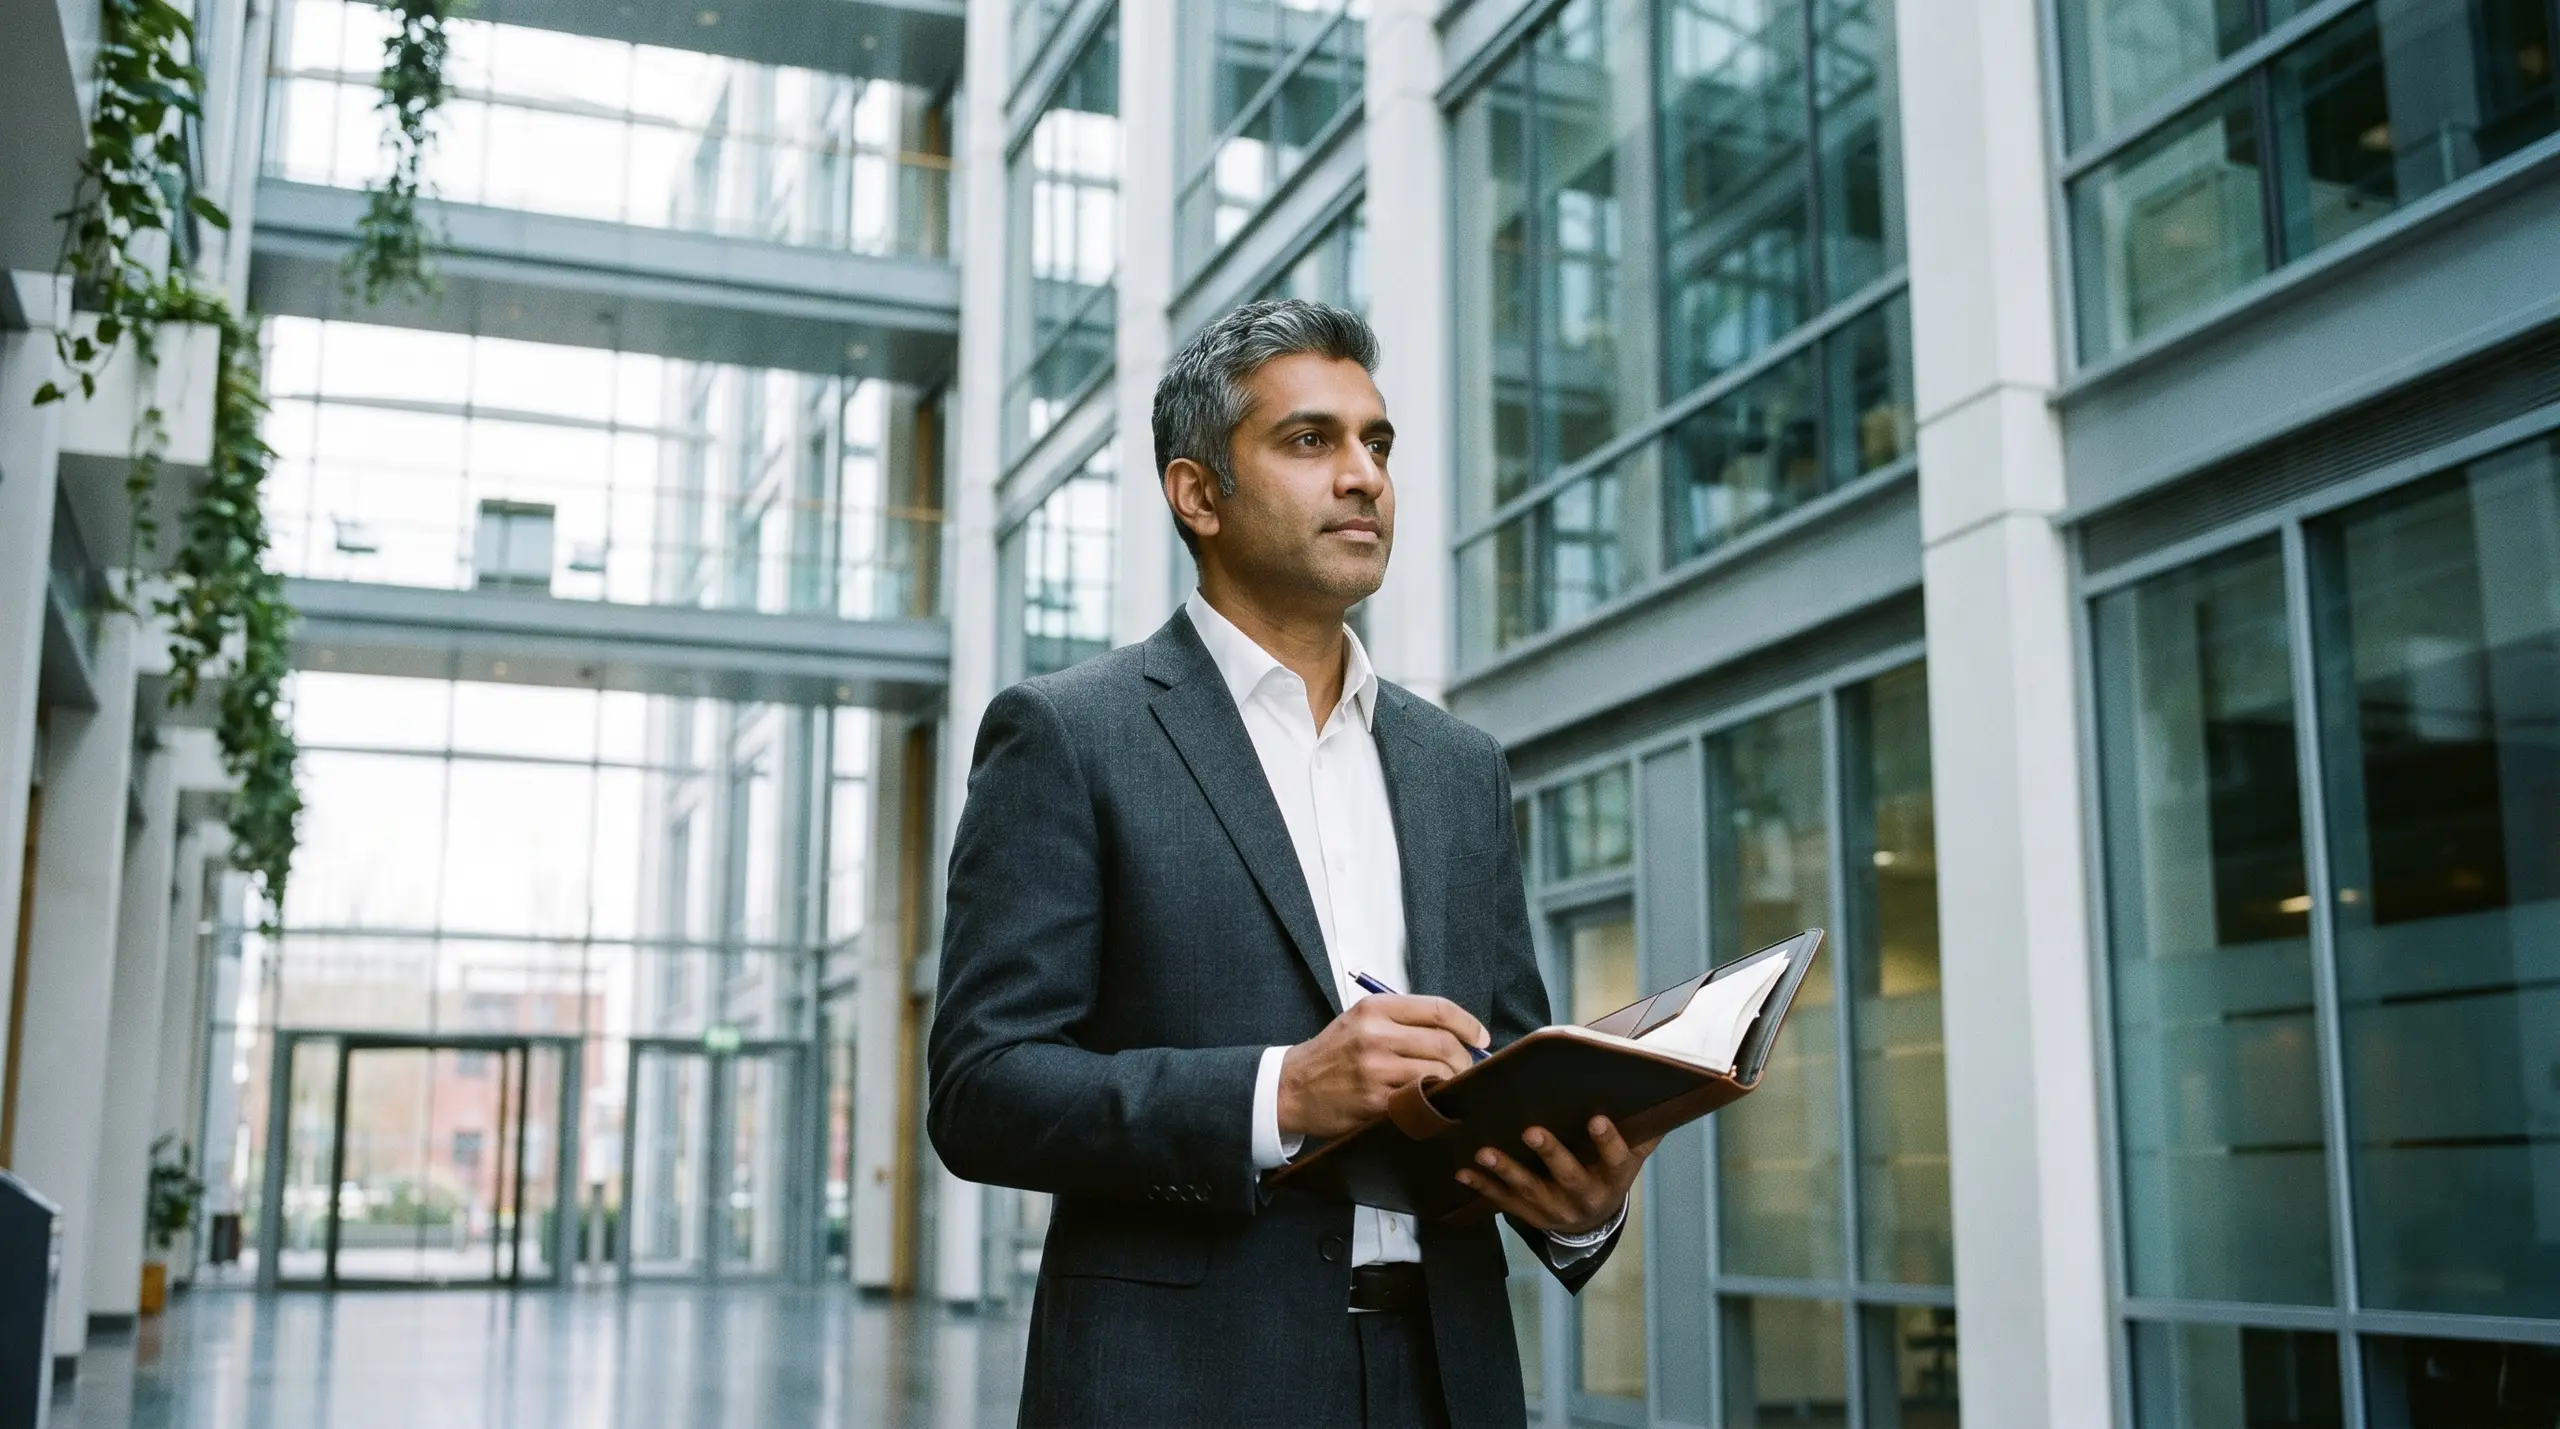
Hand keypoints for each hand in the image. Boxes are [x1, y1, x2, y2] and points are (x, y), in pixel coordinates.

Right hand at [1278, 994, 1487, 1140]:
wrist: (1291, 1088)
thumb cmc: (1332, 1054)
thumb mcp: (1360, 1021)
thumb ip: (1403, 1022)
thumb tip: (1457, 1035)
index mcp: (1375, 1009)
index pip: (1438, 1009)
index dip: (1468, 1024)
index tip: (1480, 1037)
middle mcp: (1376, 1035)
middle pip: (1443, 1044)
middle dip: (1464, 1060)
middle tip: (1467, 1070)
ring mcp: (1376, 1070)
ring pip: (1437, 1074)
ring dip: (1452, 1083)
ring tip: (1449, 1088)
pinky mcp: (1375, 1102)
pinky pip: (1420, 1100)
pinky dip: (1433, 1102)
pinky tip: (1432, 1104)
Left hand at [1454, 1116, 1658, 1237]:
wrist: (1594, 1220)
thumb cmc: (1610, 1169)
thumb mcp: (1633, 1152)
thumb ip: (1643, 1124)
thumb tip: (1667, 1084)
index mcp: (1614, 1177)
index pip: (1616, 1159)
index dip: (1607, 1140)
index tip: (1596, 1118)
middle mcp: (1586, 1196)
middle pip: (1569, 1175)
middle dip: (1550, 1153)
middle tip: (1531, 1130)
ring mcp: (1557, 1209)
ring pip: (1531, 1190)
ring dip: (1506, 1170)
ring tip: (1485, 1151)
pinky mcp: (1531, 1215)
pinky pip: (1505, 1202)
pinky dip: (1483, 1186)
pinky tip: (1464, 1170)